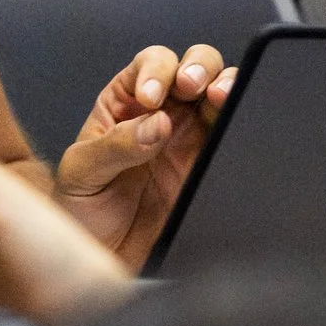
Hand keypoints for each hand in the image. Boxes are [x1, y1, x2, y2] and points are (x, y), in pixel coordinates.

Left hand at [52, 44, 233, 269]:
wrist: (103, 259)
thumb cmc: (82, 211)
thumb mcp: (83, 172)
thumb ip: (115, 146)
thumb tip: (157, 123)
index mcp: (125, 104)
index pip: (148, 66)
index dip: (155, 71)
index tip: (151, 100)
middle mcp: (163, 114)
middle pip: (193, 67)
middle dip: (198, 66)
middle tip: (191, 86)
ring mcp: (192, 141)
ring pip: (221, 94)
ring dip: (226, 85)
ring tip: (220, 96)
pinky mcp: (212, 168)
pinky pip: (235, 136)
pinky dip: (243, 120)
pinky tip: (237, 124)